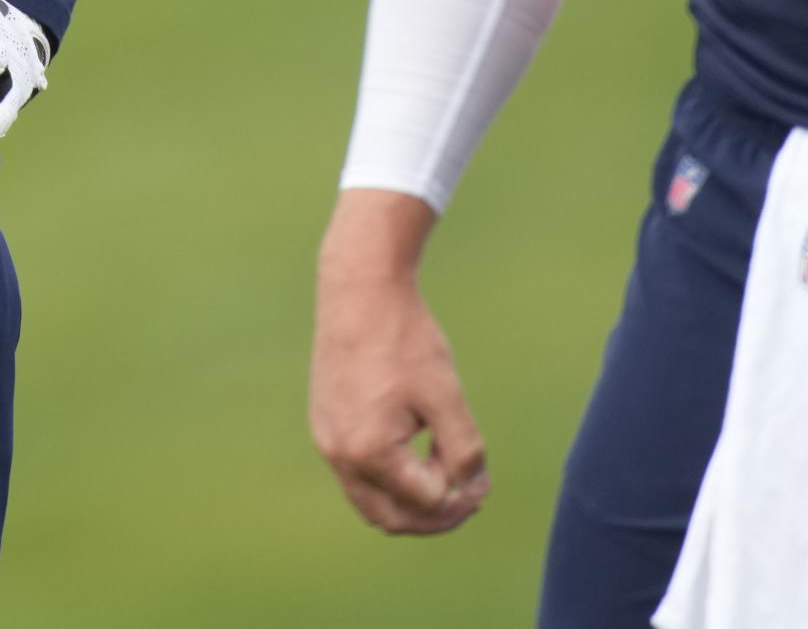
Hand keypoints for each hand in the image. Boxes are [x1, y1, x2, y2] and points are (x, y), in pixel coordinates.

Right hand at [312, 187, 488, 534]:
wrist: (360, 290)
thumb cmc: (405, 339)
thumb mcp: (446, 396)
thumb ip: (464, 451)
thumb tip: (471, 490)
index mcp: (369, 451)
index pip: (425, 501)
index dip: (460, 497)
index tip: (482, 477)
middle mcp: (339, 454)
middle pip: (390, 517)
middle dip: (433, 516)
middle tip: (468, 498)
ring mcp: (326, 440)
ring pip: (370, 500)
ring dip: (409, 500)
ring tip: (445, 475)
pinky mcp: (324, 424)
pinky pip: (357, 473)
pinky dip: (389, 478)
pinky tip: (416, 451)